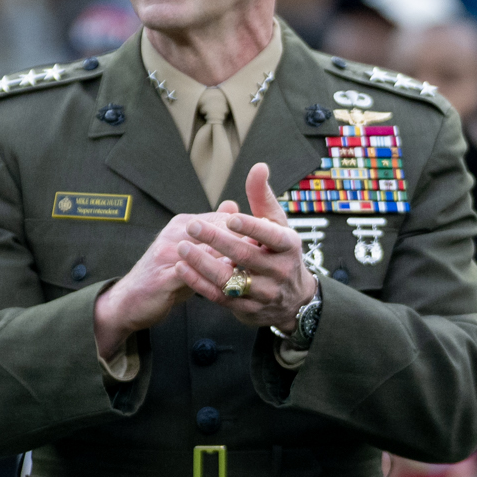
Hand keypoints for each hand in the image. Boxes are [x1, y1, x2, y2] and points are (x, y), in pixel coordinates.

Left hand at [180, 163, 318, 333]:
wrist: (293, 299)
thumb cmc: (280, 252)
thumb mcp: (278, 224)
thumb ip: (263, 197)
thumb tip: (258, 167)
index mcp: (288, 246)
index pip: (271, 236)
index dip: (251, 227)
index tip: (231, 218)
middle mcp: (279, 271)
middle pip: (245, 257)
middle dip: (217, 241)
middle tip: (193, 226)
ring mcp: (264, 293)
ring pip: (230, 280)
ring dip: (203, 264)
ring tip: (182, 247)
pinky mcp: (247, 309)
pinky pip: (220, 297)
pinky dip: (199, 283)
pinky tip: (183, 268)